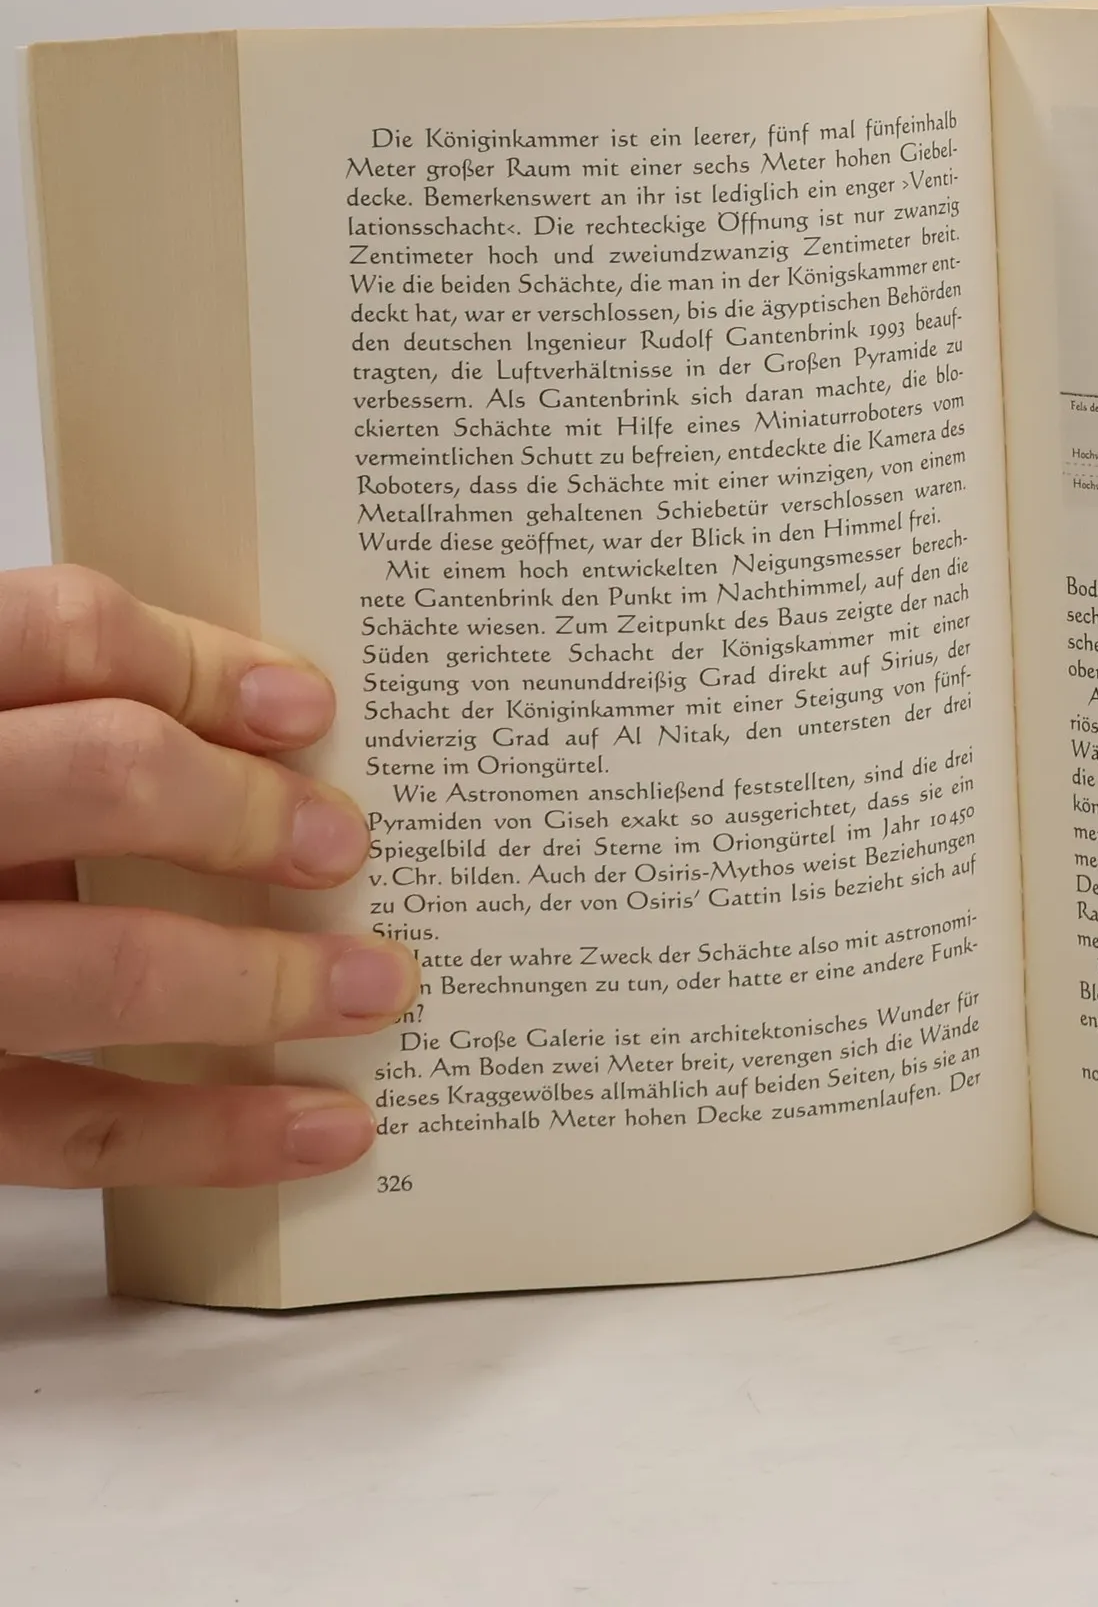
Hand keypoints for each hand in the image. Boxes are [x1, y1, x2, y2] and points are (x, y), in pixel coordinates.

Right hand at [0, 567, 414, 1185]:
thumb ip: (50, 712)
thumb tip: (270, 720)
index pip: (60, 630)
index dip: (200, 661)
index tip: (307, 708)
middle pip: (101, 776)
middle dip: (247, 810)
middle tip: (345, 843)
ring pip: (97, 969)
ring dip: (265, 983)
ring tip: (380, 986)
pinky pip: (67, 1124)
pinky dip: (210, 1133)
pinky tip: (323, 1130)